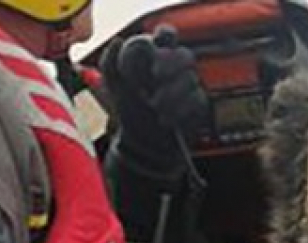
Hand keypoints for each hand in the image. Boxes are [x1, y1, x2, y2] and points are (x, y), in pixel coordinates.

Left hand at [100, 24, 207, 156]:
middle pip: (185, 54)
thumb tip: (119, 41)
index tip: (152, 49)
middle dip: (170, 64)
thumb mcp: (113, 87)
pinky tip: (165, 119)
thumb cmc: (130, 110)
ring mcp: (189, 86)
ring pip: (190, 79)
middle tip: (154, 76)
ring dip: (170, 93)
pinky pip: (196, 100)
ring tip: (154, 106)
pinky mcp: (198, 104)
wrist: (142, 142)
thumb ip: (110, 63)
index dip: (164, 36)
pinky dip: (178, 110)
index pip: (167, 35)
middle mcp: (176, 69)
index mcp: (156, 57)